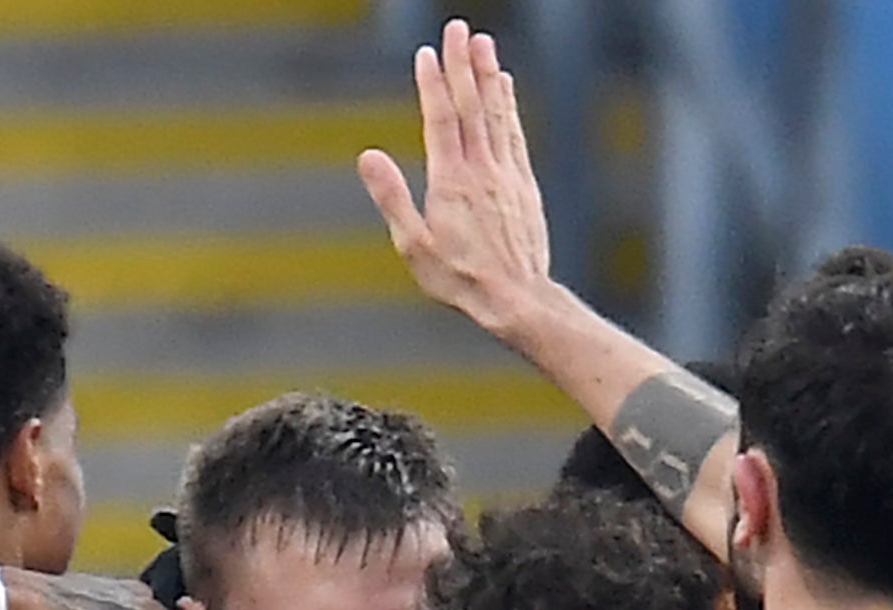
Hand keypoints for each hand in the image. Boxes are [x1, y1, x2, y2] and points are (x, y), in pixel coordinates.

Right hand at [357, 18, 557, 348]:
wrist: (515, 299)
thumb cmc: (459, 279)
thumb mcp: (414, 246)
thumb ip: (392, 198)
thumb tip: (368, 155)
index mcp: (450, 182)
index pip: (440, 120)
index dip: (433, 84)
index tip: (427, 53)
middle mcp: (481, 170)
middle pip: (471, 106)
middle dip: (462, 64)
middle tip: (458, 28)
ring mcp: (506, 174)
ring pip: (497, 114)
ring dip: (489, 75)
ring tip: (483, 43)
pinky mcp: (523, 184)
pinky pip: (514, 134)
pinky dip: (509, 105)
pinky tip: (506, 86)